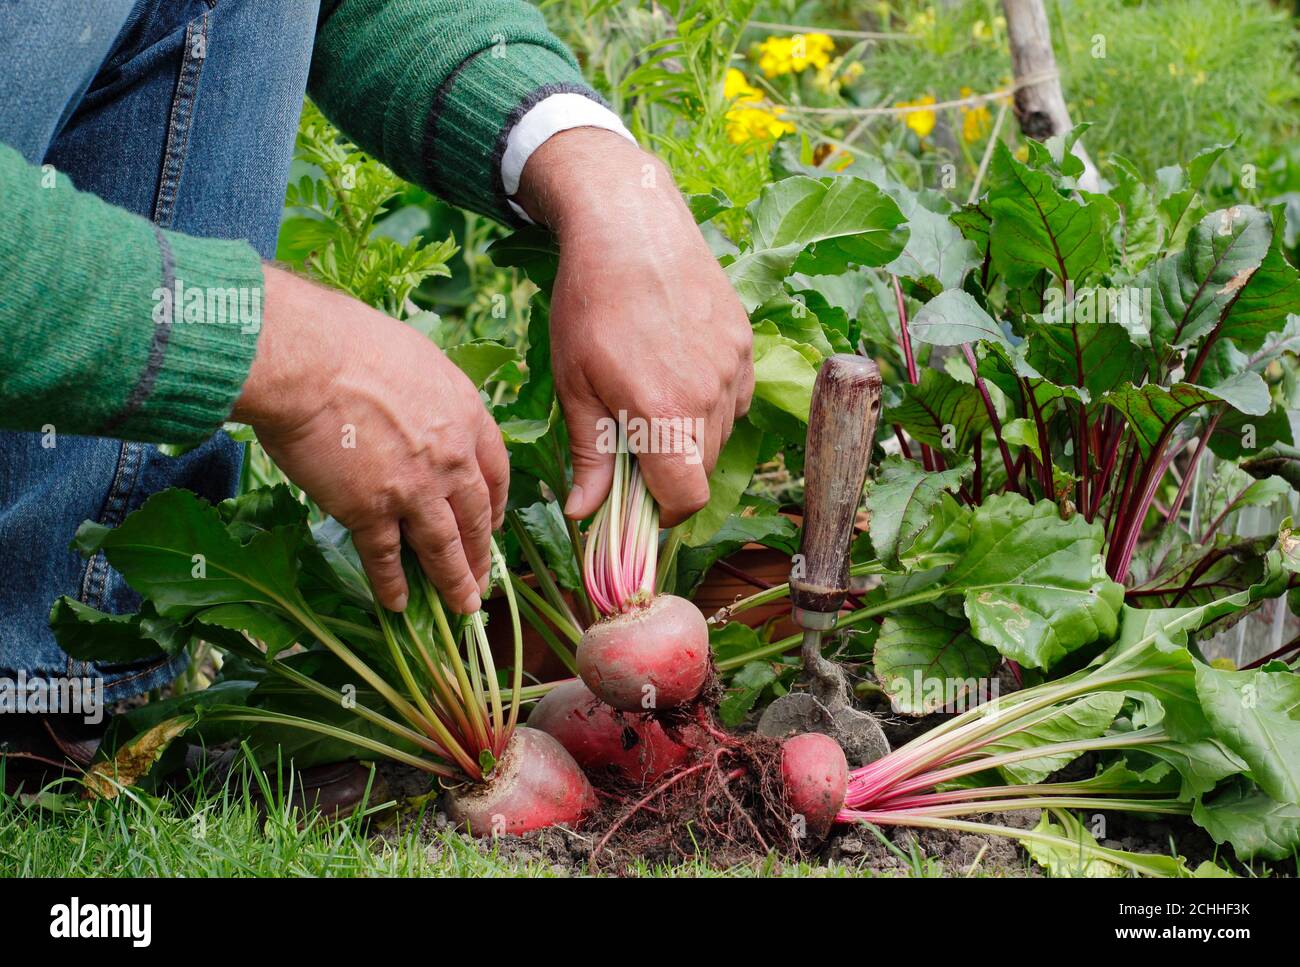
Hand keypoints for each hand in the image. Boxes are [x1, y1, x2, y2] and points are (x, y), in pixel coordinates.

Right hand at [233, 266, 508, 613]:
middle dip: (481, 550)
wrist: (305, 359)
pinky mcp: (371, 510)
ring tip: (462, 607)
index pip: (496, 467)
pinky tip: (398, 604)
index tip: (495, 519)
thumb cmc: (348, 342)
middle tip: (484, 577)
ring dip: (454, 581)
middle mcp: (451, 456)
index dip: (497, 500)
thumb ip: (426, 391)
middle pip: (476, 514)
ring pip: (444, 545)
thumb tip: (417, 399)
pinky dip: (393, 584)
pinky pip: (387, 557)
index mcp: (466, 413)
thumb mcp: (414, 356)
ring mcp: (415, 487)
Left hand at [515, 129, 753, 525]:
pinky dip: (710, 401)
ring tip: (651, 395)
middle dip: (670, 471)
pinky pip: (736, 396)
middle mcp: (710, 396)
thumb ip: (589, 456)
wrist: (628, 224)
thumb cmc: (590, 304)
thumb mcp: (574, 384)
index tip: (640, 503)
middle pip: (702, 468)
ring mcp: (734, 367)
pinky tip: (677, 370)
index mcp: (664, 414)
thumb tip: (583, 514)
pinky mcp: (744, 342)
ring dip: (690, 435)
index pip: (687, 498)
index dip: (663, 513)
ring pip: (721, 433)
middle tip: (633, 443)